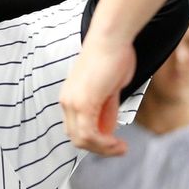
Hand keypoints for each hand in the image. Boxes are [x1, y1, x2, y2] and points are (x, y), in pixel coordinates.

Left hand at [59, 35, 136, 155]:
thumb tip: (108, 129)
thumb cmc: (113, 58)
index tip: (114, 143)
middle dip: (99, 149)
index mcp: (70, 98)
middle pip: (76, 138)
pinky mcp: (82, 102)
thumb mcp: (110, 90)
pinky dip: (103, 144)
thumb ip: (106, 110)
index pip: (76, 130)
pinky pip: (88, 134)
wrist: (111, 40)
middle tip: (119, 149)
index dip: (95, 142)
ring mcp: (72, 102)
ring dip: (103, 149)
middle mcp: (67, 101)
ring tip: (121, 148)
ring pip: (81, 139)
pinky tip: (117, 143)